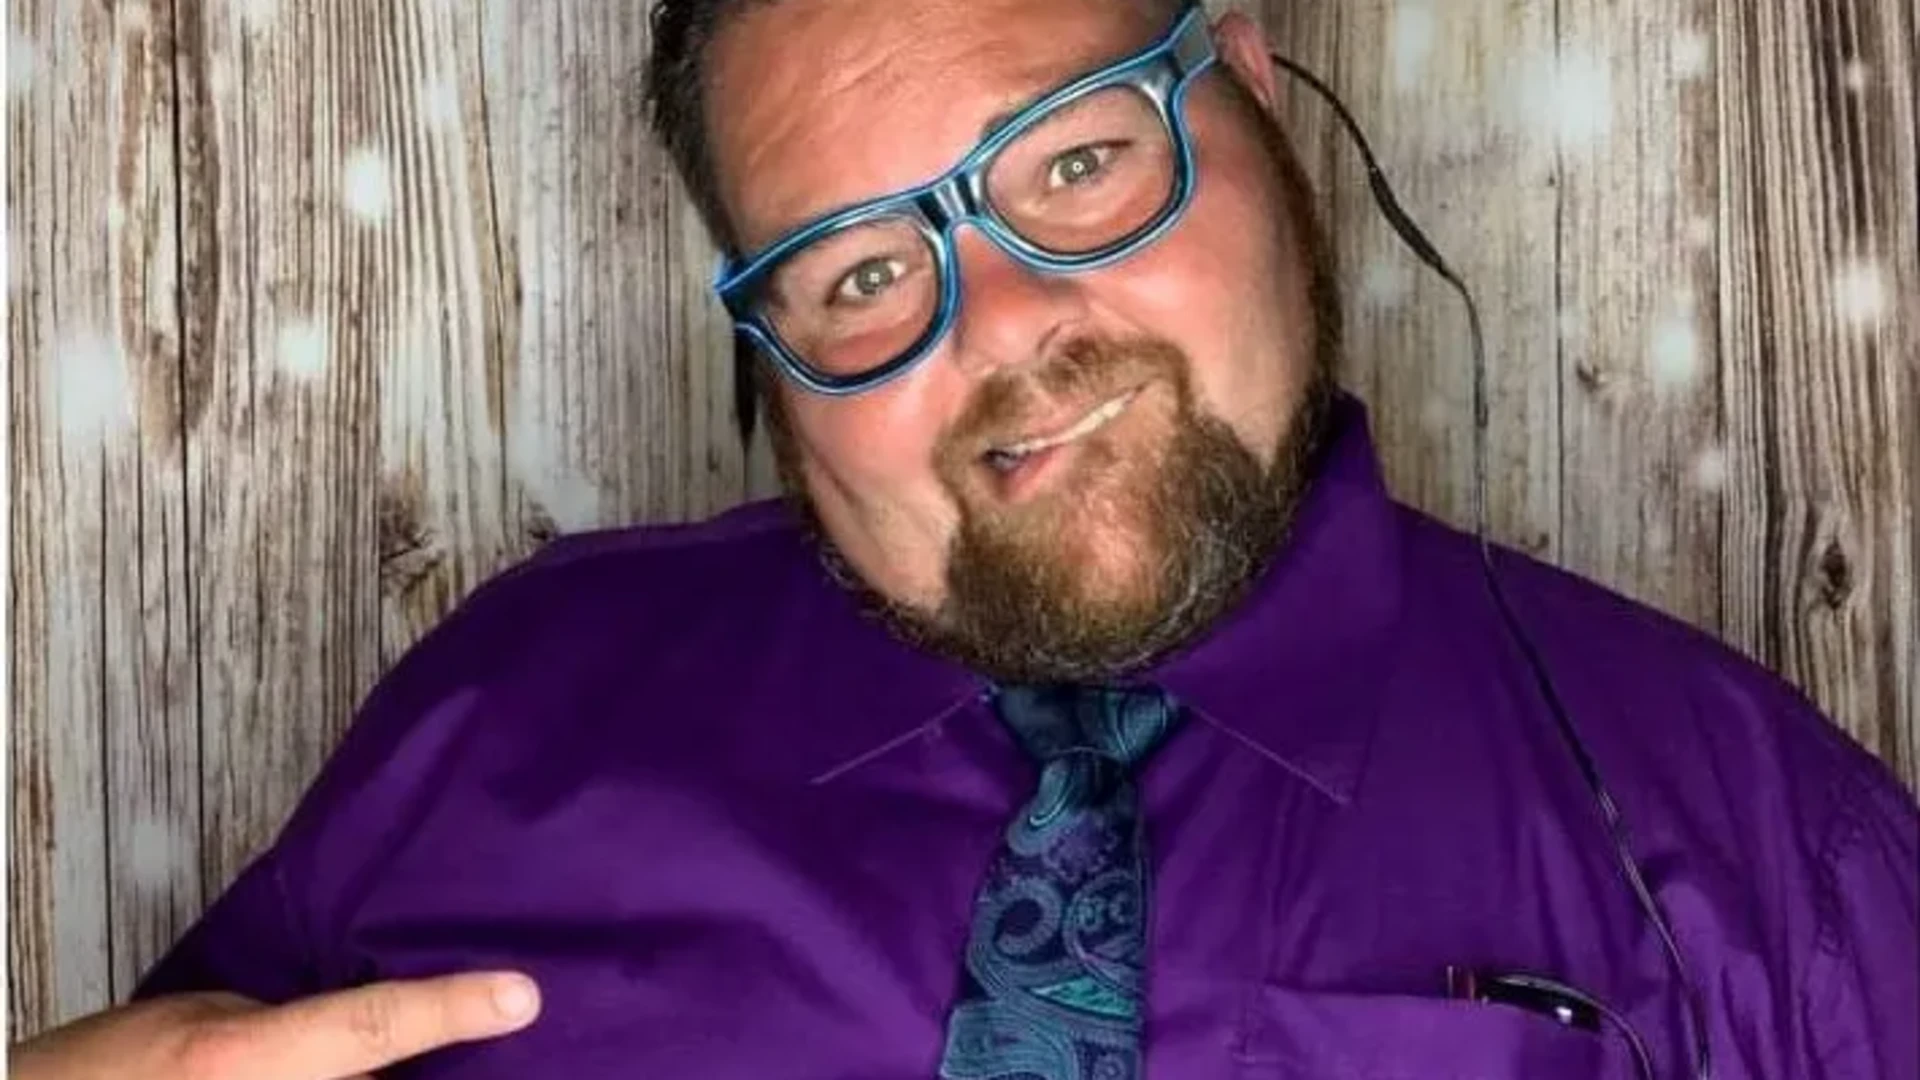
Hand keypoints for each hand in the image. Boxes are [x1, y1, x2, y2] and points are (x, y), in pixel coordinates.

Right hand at [9, 971, 540, 1079]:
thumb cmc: (112, 1070)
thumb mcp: (206, 1020)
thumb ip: (299, 1025)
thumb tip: (381, 1026)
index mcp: (250, 1060)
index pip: (369, 1028)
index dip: (450, 1009)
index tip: (521, 996)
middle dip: (453, 1072)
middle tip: (515, 1042)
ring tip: (487, 1065)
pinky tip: (424, 1072)